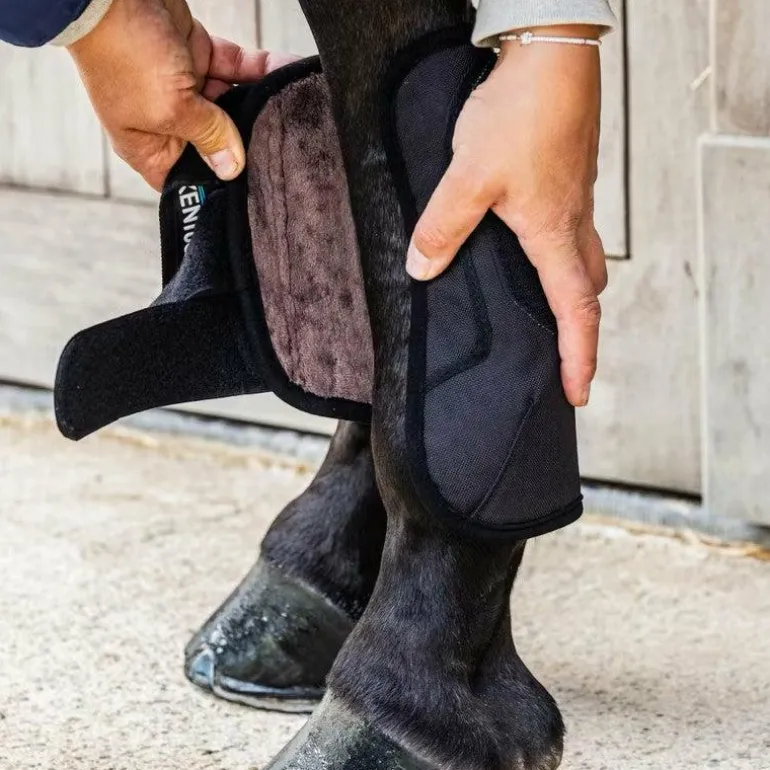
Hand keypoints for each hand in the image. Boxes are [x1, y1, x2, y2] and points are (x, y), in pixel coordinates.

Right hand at [67, 0, 295, 189]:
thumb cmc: (122, 52)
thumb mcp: (170, 108)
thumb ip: (208, 137)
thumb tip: (231, 168)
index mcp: (147, 145)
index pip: (186, 180)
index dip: (214, 186)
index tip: (250, 190)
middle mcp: (166, 120)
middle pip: (215, 144)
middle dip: (246, 145)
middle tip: (281, 152)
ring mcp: (183, 87)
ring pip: (230, 105)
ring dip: (258, 105)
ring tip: (290, 113)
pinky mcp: (198, 55)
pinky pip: (235, 70)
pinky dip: (258, 71)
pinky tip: (284, 75)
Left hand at [406, 27, 605, 406]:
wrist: (550, 54)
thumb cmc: (522, 113)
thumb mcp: (469, 177)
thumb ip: (443, 227)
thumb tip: (421, 269)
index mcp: (553, 234)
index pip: (575, 312)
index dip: (578, 356)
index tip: (577, 392)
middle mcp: (570, 222)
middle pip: (585, 289)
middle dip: (578, 329)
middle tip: (564, 355)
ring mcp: (571, 197)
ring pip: (579, 258)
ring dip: (569, 291)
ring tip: (544, 312)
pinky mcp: (563, 175)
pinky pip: (566, 228)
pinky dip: (555, 253)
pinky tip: (525, 248)